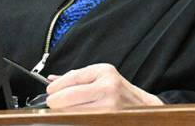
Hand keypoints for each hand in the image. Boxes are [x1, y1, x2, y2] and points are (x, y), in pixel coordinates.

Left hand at [45, 63, 161, 109]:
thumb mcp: (102, 77)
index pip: (69, 80)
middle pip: (65, 98)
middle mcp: (107, 88)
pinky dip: (72, 120)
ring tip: (67, 110)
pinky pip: (78, 121)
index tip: (51, 92)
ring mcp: (107, 107)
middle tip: (54, 104)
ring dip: (62, 113)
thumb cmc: (119, 91)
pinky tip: (76, 117)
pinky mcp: (105, 120)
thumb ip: (77, 77)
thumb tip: (51, 80)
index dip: (54, 89)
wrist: (143, 107)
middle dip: (54, 102)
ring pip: (68, 113)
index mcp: (105, 72)